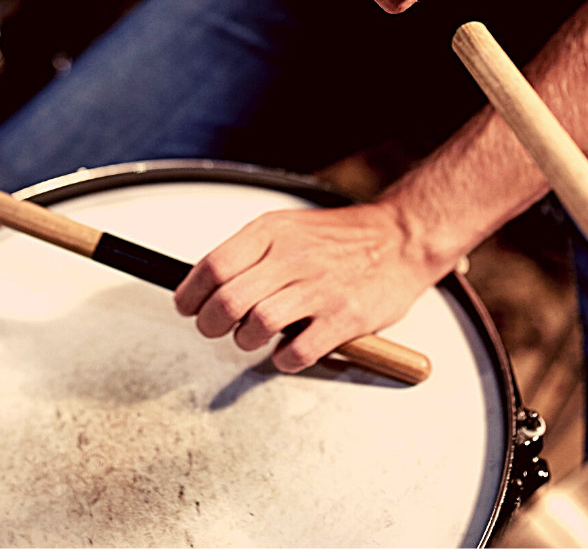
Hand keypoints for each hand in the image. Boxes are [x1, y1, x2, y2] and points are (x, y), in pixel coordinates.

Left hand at [173, 202, 441, 371]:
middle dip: (211, 324)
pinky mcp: (344, 317)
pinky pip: (298, 352)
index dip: (190, 293)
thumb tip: (206, 283)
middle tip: (214, 329)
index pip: (213, 265)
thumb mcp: (289, 228)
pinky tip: (288, 351)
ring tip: (253, 338)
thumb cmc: (341, 239)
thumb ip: (250, 252)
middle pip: (228, 300)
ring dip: (246, 341)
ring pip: (257, 326)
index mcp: (273, 232)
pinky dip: (284, 360)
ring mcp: (319, 287)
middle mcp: (293, 256)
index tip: (186, 307)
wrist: (400, 239)